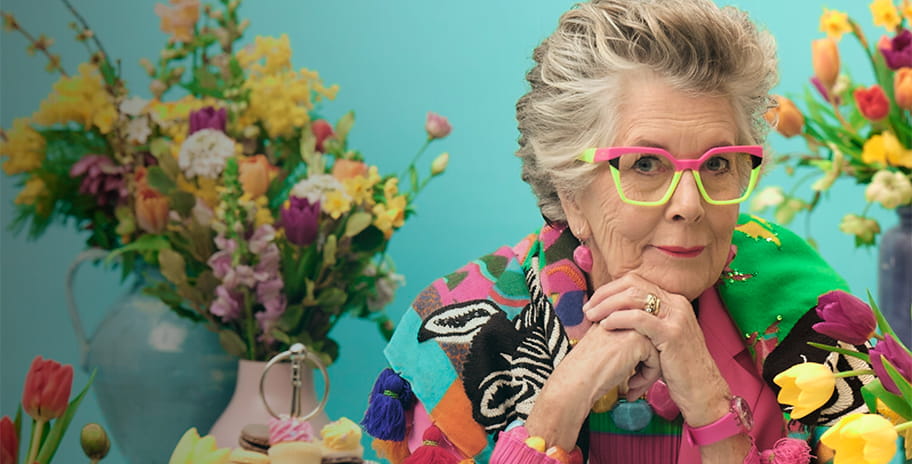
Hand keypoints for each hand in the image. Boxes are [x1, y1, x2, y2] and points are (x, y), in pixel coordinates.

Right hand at [525, 325, 659, 449]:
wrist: (576, 379)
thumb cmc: (583, 370)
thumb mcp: (600, 345)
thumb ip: (618, 340)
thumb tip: (639, 351)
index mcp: (611, 315)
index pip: (638, 333)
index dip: (637, 356)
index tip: (630, 376)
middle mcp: (622, 316)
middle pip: (650, 339)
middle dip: (646, 364)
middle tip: (635, 383)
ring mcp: (632, 326)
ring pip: (656, 349)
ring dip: (649, 372)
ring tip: (634, 386)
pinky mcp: (639, 340)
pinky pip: (656, 359)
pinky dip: (648, 377)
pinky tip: (632, 386)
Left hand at [582, 273, 730, 426]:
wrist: (702, 390)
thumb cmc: (677, 368)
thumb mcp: (661, 338)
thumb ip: (645, 322)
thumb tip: (615, 314)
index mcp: (673, 301)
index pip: (636, 282)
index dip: (611, 289)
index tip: (593, 302)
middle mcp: (676, 303)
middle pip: (632, 284)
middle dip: (605, 294)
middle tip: (588, 309)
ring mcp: (676, 316)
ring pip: (633, 297)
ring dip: (607, 305)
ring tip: (592, 316)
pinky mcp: (672, 333)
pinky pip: (639, 318)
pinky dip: (618, 318)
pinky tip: (606, 325)